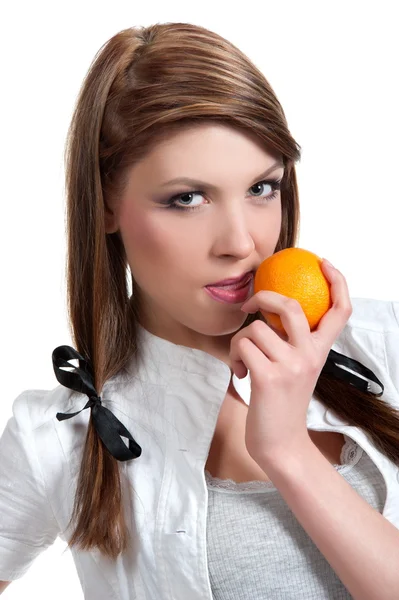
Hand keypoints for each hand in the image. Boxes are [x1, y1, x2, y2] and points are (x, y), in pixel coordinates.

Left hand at [229, 260, 351, 466]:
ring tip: (244, 361)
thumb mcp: (298, 370)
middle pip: (293, 306)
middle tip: (249, 306)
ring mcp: (291, 365)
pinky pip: (241, 345)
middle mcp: (310, 355)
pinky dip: (234, 356)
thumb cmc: (283, 404)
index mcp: (320, 351)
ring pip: (255, 328)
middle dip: (264, 297)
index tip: (323, 263)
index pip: (341, 310)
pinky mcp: (268, 376)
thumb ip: (292, 343)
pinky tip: (241, 373)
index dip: (338, 281)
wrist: (281, 444)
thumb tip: (269, 312)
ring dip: (239, 341)